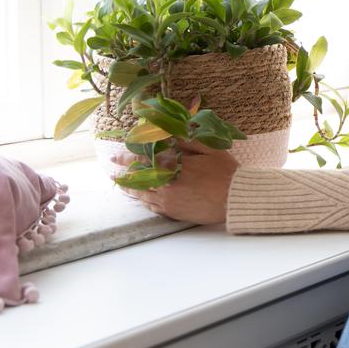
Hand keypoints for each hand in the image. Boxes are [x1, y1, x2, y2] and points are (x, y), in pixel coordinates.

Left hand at [112, 138, 238, 224]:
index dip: (128, 156)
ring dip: (131, 189)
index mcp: (174, 165)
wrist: (235, 199)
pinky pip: (152, 207)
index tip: (117, 156)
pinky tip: (142, 198)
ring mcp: (168, 200)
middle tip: (114, 172)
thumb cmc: (225, 172)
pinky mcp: (173, 212)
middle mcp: (166, 183)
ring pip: (142, 194)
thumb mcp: (209, 149)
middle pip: (138, 178)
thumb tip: (168, 135)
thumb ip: (187, 141)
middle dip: (125, 174)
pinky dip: (145, 201)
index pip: (144, 159)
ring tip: (122, 185)